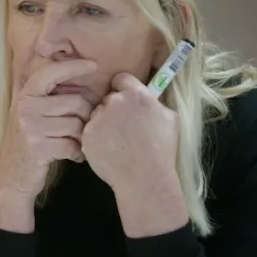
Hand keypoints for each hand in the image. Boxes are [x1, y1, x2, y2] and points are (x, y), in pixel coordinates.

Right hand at [0, 59, 97, 198]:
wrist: (11, 178)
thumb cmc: (28, 144)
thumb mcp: (31, 116)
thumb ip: (49, 98)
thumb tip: (81, 80)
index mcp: (25, 97)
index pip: (50, 73)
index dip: (73, 66)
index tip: (93, 65)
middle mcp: (25, 109)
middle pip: (75, 101)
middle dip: (86, 115)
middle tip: (84, 127)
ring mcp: (30, 129)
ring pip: (76, 125)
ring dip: (83, 137)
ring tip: (78, 143)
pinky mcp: (37, 148)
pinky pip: (72, 145)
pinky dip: (78, 153)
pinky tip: (75, 156)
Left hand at [81, 73, 179, 192]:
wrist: (144, 178)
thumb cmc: (162, 150)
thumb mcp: (170, 119)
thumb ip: (155, 103)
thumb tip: (149, 98)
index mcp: (136, 95)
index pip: (120, 78)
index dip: (123, 88)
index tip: (125, 99)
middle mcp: (114, 102)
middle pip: (108, 98)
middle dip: (114, 109)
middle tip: (124, 127)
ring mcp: (97, 119)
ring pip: (97, 115)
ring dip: (104, 124)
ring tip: (118, 142)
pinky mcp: (86, 136)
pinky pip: (90, 132)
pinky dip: (96, 139)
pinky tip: (109, 150)